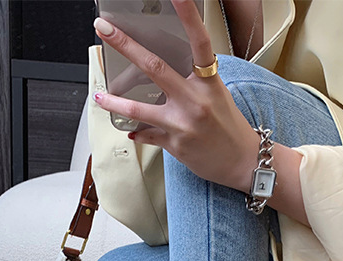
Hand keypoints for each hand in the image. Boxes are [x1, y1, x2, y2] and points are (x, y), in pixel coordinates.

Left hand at [93, 0, 259, 192]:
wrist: (242, 162)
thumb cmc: (230, 128)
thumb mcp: (216, 95)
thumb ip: (192, 81)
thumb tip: (162, 72)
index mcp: (209, 83)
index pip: (199, 42)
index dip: (188, 16)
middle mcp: (195, 101)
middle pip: (154, 67)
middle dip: (125, 45)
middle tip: (104, 29)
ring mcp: (182, 124)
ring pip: (139, 109)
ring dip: (115, 102)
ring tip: (100, 97)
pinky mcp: (175, 145)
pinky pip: (147, 135)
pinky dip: (138, 132)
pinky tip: (131, 129)